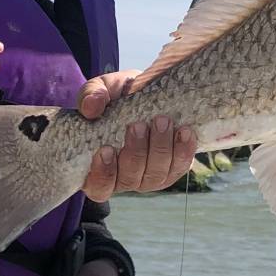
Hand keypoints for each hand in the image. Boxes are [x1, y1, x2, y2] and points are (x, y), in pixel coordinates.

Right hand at [75, 71, 196, 199]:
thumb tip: (91, 107)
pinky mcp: (173, 169)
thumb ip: (91, 94)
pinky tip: (184, 131)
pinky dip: (183, 151)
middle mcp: (124, 178)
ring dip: (160, 149)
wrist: (146, 92)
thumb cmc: (116, 96)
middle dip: (135, 152)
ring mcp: (149, 177)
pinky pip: (179, 167)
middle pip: (130, 178)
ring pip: (155, 175)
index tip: (106, 149)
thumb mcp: (102, 89)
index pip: (98, 186)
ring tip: (162, 121)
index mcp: (99, 167)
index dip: (103, 174)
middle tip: (139, 125)